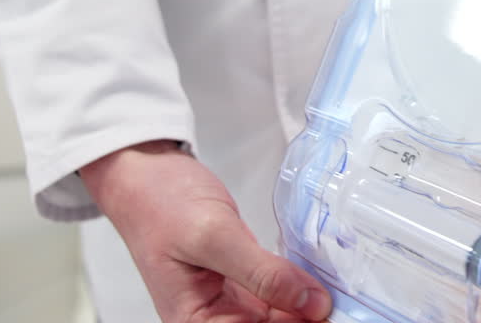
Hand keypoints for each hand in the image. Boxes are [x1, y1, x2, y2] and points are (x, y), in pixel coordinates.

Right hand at [81, 141, 332, 322]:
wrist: (146, 172)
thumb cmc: (159, 203)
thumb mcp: (213, 237)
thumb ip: (262, 273)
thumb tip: (310, 304)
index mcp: (196, 322)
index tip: (330, 311)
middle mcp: (212, 318)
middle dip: (304, 313)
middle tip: (334, 295)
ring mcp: (228, 299)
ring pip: (281, 314)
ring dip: (306, 302)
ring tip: (332, 284)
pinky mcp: (241, 278)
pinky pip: (277, 292)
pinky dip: (299, 285)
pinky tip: (317, 275)